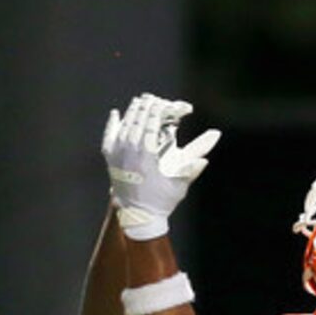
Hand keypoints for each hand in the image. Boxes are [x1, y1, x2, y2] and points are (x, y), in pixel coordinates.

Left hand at [104, 93, 219, 240]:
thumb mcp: (179, 187)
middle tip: (152, 98)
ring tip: (140, 102)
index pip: (151, 127)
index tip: (162, 103)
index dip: (157, 113)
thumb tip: (205, 159)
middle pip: (137, 123)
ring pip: (124, 127)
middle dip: (145, 109)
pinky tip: (116, 113)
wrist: (137, 216)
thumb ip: (190, 170)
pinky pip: (109, 137)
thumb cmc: (162, 201)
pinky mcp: (110, 160)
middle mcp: (129, 154)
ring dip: (132, 113)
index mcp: (146, 158)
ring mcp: (117, 156)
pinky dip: (112, 125)